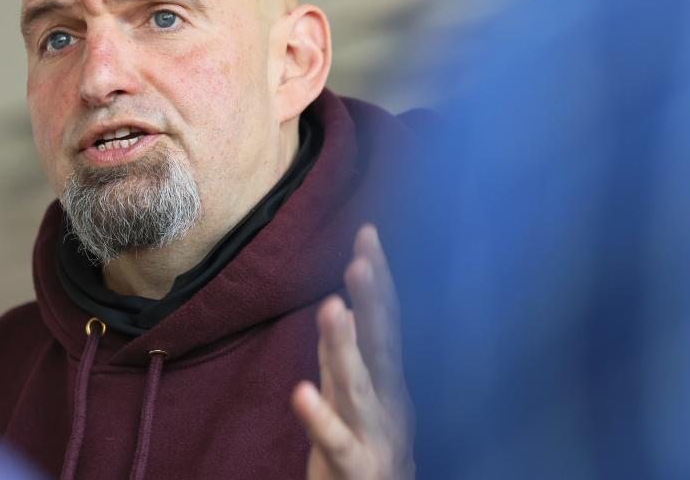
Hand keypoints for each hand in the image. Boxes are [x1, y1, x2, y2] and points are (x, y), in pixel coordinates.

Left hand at [291, 224, 414, 478]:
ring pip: (359, 387)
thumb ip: (347, 354)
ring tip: (333, 308)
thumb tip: (345, 303)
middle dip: (374, 302)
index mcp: (389, 381)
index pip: (386, 322)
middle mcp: (388, 402)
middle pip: (382, 346)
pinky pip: (336, 440)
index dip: (378, 279)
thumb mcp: (358, 396)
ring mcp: (374, 435)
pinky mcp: (355, 467)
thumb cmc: (367, 449)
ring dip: (346, 347)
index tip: (367, 233)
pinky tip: (301, 392)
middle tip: (362, 259)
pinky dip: (320, 417)